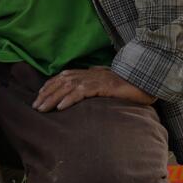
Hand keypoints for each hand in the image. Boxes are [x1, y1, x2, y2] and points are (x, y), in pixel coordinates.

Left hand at [32, 67, 155, 111]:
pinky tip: (61, 107)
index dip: (50, 86)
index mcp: (89, 73)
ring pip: (68, 87)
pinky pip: (82, 92)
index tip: (39, 96)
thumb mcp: (108, 83)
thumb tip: (86, 85)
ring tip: (43, 108)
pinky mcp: (104, 86)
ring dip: (54, 98)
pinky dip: (70, 98)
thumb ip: (96, 82)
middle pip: (62, 82)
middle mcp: (90, 74)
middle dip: (47, 94)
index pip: (63, 77)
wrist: (146, 81)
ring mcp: (96, 79)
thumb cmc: (128, 85)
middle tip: (36, 106)